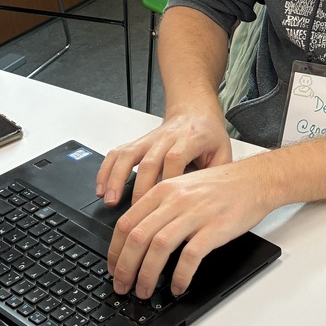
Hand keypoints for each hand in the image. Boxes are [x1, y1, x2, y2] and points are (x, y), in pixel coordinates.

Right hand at [97, 107, 232, 206]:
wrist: (196, 112)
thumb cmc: (209, 135)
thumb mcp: (223, 152)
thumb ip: (217, 175)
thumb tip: (209, 203)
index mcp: (191, 139)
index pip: (175, 158)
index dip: (168, 180)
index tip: (163, 202)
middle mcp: (167, 138)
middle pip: (150, 161)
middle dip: (140, 188)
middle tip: (136, 213)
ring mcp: (150, 139)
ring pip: (128, 155)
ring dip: (117, 178)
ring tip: (110, 200)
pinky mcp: (138, 142)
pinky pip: (117, 153)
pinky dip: (106, 170)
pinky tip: (102, 188)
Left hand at [107, 156, 272, 298]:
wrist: (256, 180)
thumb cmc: (223, 186)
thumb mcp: (185, 187)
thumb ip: (161, 207)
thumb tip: (138, 238)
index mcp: (164, 190)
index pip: (126, 223)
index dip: (115, 252)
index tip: (113, 269)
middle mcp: (176, 200)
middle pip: (137, 238)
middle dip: (125, 268)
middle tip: (122, 287)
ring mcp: (195, 213)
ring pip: (158, 248)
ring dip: (146, 276)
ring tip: (145, 292)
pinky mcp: (215, 228)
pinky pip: (190, 257)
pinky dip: (179, 276)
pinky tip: (177, 286)